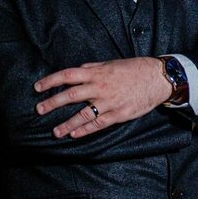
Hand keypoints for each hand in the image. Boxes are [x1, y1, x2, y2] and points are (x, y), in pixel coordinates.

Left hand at [34, 57, 172, 138]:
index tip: (38, 87)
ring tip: (56, 132)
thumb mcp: (113, 63)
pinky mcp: (119, 114)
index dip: (51, 81)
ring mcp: (110, 102)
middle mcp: (101, 87)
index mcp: (98, 72)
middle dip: (52, 103)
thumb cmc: (136, 69)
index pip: (68, 75)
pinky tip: (75, 134)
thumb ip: (95, 67)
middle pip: (70, 96)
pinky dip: (85, 130)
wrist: (159, 78)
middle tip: (39, 110)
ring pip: (83, 114)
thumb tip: (80, 69)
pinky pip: (98, 124)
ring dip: (67, 124)